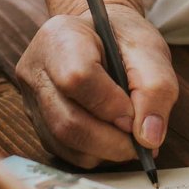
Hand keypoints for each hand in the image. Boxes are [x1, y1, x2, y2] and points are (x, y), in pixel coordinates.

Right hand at [13, 4, 177, 169]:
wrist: (99, 34)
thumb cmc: (123, 38)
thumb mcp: (149, 49)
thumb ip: (156, 88)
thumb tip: (149, 138)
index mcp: (60, 37)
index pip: (77, 78)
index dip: (111, 105)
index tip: (136, 114)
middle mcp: (36, 70)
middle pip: (67, 121)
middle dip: (112, 141)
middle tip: (142, 140)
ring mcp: (32, 100)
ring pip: (65, 143)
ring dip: (106, 151)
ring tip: (130, 138)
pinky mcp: (38, 123)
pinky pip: (65, 152)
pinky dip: (96, 154)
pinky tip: (113, 139)